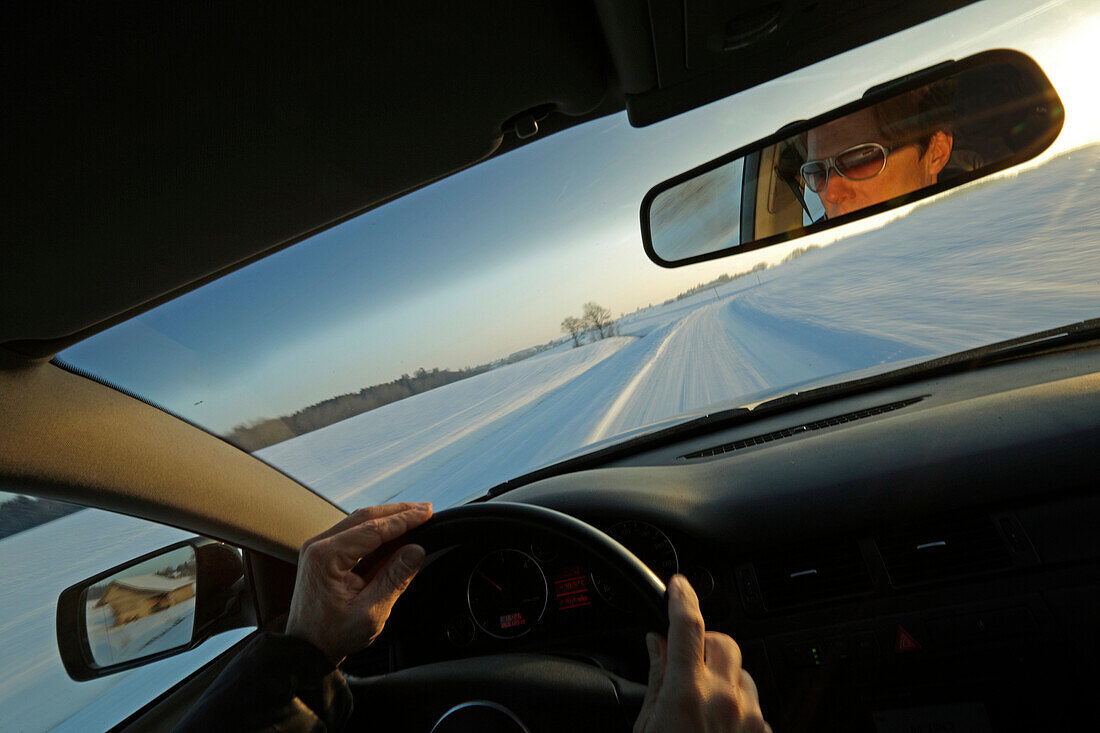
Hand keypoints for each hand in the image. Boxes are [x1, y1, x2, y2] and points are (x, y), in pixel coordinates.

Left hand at [285, 502, 432, 663]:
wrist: (305, 650)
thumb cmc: (332, 636)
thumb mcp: (371, 612)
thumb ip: (394, 578)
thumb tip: (417, 550)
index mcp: (326, 556)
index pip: (373, 529)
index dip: (404, 520)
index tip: (427, 513)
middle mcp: (318, 546)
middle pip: (365, 517)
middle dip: (398, 512)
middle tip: (426, 509)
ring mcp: (318, 549)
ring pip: (359, 522)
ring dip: (388, 518)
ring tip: (414, 515)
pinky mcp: (323, 555)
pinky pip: (353, 534)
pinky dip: (376, 529)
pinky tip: (394, 530)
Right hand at [635, 575, 771, 732]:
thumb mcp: (647, 725)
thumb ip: (657, 680)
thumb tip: (657, 645)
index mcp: (688, 694)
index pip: (687, 626)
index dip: (683, 598)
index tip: (680, 585)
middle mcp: (725, 700)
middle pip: (723, 642)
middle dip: (704, 644)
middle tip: (686, 663)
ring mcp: (749, 717)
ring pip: (741, 673)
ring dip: (722, 678)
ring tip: (702, 705)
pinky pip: (753, 704)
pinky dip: (736, 707)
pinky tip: (718, 725)